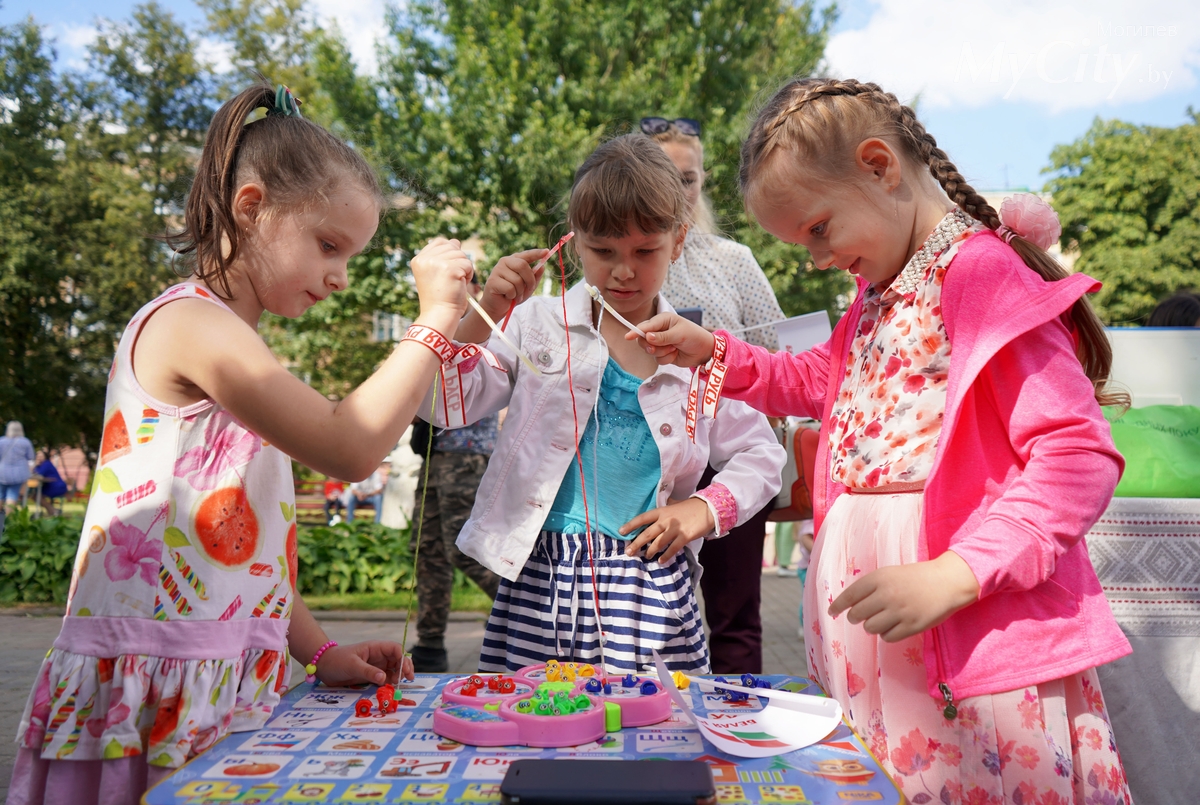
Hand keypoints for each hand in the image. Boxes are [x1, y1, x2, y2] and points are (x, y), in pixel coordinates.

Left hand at [315, 641, 414, 686]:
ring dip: (398, 676)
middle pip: (398, 659)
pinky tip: (390, 688)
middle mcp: (378, 656)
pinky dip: (390, 683)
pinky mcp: (371, 675)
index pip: (395, 649)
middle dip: (405, 667)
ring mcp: (375, 666)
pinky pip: (385, 678)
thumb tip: (384, 679)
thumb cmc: (337, 660)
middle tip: (408, 679)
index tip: (405, 670)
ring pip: (393, 669)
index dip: (403, 658)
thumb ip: (368, 672)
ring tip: (398, 685)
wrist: (324, 667)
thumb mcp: (352, 665)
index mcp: (375, 648)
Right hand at [410, 237, 473, 322]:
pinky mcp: (450, 268)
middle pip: (452, 247)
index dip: (449, 253)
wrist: (440, 314)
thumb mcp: (437, 273)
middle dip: (457, 262)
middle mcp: (425, 259)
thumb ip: (444, 255)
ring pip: (462, 255)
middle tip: (450, 280)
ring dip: (464, 269)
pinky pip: (468, 264)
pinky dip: (468, 275)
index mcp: (419, 259)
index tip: (446, 272)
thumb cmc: (440, 297)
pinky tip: (460, 285)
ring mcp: (437, 263)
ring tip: (454, 283)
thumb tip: (455, 241)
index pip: (440, 242)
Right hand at [480, 249, 548, 319]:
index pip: (527, 254)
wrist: (498, 306)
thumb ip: (535, 277)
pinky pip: (510, 288)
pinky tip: (507, 296)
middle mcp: (505, 262)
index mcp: (514, 260)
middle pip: (522, 265)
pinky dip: (512, 295)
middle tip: (529, 289)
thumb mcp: (528, 286)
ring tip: (515, 295)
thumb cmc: (513, 294)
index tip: (546, 251)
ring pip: (517, 280)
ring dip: (520, 291)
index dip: (536, 253)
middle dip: (529, 280)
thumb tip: (542, 267)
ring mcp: (497, 270)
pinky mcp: (492, 281)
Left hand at [621, 498, 714, 562]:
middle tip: (629, 552)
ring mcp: (675, 528)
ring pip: (658, 542)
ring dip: (651, 551)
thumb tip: (657, 509)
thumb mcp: (674, 504)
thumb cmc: (690, 507)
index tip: (621, 531)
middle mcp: (666, 520)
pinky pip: (673, 548)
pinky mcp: (685, 536)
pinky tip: (661, 561)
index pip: (643, 518)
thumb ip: (665, 508)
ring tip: (647, 556)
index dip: (631, 525)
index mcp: (662, 511)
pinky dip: (666, 556)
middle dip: (637, 543)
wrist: (708, 508)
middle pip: (647, 533)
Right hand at [626, 312, 715, 367]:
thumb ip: (663, 336)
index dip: (636, 331)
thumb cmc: (694, 336)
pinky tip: (675, 354)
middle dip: (651, 346)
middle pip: (643, 340)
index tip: (628, 336)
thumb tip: (648, 337)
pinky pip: (658, 359)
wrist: (705, 351)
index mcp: (663, 320)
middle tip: (657, 348)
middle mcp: (659, 331)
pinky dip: (667, 358)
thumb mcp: (680, 334)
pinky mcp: (664, 354)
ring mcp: (660, 343)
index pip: (645, 326)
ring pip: (650, 351)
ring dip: (662, 352)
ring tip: (674, 348)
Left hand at [827, 551, 980, 642]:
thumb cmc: (916, 577)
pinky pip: (887, 637)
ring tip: (883, 619)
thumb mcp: (890, 574)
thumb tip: (850, 605)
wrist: (947, 582)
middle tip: (859, 617)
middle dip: (856, 618)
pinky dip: (887, 634)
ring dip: (872, 626)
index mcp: (879, 579)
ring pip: (870, 628)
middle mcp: (886, 595)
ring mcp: (899, 612)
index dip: (838, 605)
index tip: (831, 612)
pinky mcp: (911, 626)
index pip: (850, 595)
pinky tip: (894, 626)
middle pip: (857, 615)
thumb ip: (871, 587)